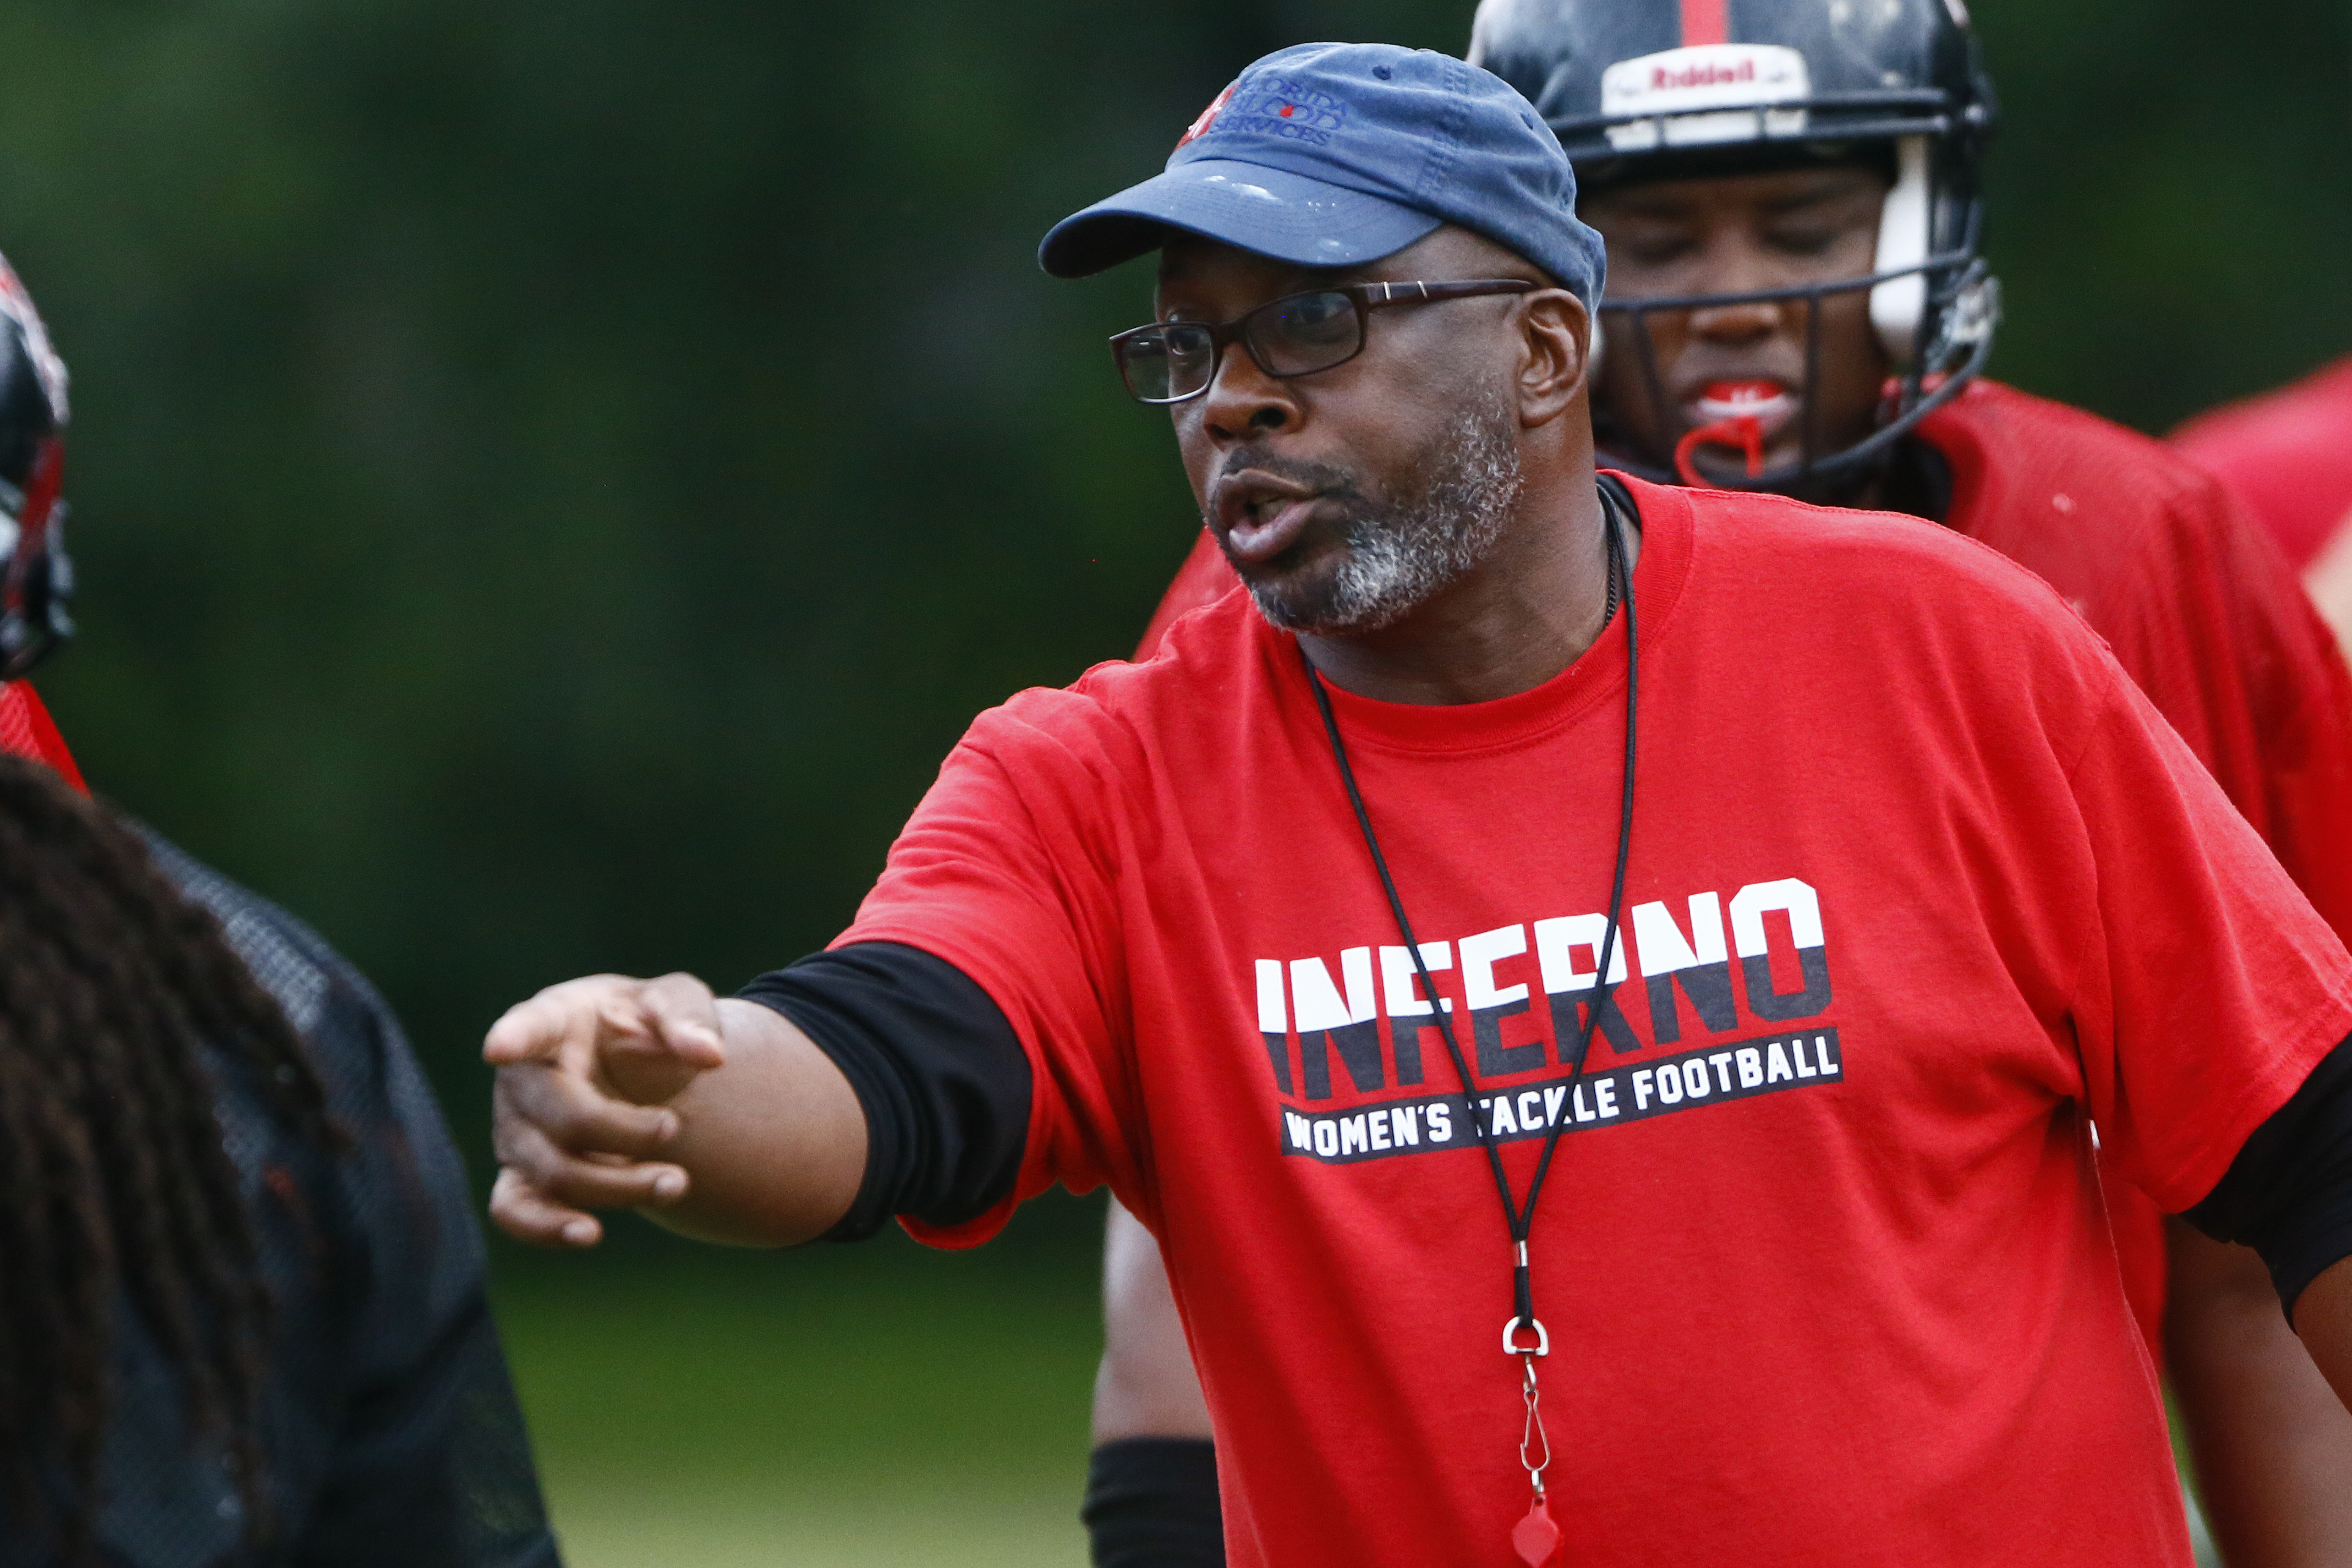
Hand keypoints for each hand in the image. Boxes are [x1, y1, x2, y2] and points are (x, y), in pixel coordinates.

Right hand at [484, 972, 729, 1247]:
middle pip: (562, 1117)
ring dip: (617, 1186)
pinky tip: (589, 1235)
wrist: (635, 1066)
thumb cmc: (645, 1024)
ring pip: (552, 1172)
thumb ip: (689, 1019)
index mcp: (554, 1019)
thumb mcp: (676, 1000)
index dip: (514, 1038)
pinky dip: (546, 1227)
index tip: (499, 1049)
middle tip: (675, 1128)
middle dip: (625, 1133)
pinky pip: (514, 1209)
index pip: (530, 1026)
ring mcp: (515, 1129)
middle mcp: (522, 1077)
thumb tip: (711, 1055)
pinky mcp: (522, 1173)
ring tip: (677, 1183)